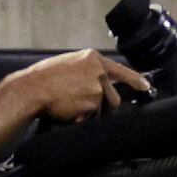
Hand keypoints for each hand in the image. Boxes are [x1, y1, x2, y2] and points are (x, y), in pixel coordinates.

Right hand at [16, 50, 147, 121]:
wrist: (31, 89)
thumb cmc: (44, 78)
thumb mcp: (69, 65)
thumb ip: (87, 71)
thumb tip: (100, 82)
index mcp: (92, 58)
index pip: (120, 70)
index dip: (135, 79)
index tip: (146, 86)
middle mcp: (99, 70)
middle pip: (113, 97)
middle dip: (104, 107)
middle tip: (86, 109)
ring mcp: (97, 86)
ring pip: (103, 109)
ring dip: (91, 113)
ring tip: (70, 106)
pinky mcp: (93, 101)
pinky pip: (92, 117)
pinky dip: (82, 118)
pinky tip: (67, 111)